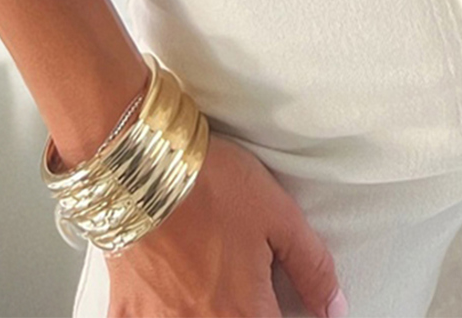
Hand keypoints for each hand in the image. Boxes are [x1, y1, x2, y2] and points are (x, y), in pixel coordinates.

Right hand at [104, 130, 344, 317]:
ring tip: (211, 289)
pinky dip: (158, 313)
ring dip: (206, 312)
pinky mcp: (127, 311)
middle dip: (248, 312)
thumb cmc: (210, 182)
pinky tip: (169, 299)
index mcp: (244, 313)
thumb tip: (334, 309)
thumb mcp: (278, 214)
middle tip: (246, 289)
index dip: (289, 316)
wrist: (139, 159)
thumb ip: (312, 267)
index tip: (279, 302)